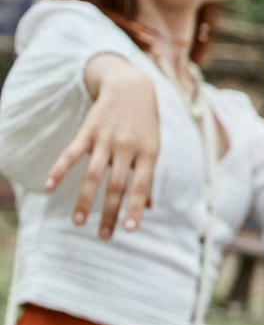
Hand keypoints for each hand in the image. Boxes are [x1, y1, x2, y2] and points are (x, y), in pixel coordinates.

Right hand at [47, 55, 159, 238]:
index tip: (130, 229)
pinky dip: (59, 170)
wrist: (131, 88)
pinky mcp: (88, 132)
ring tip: (77, 222)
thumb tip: (148, 207)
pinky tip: (49, 187)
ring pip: (93, 174)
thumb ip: (146, 176)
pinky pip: (71, 154)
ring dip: (84, 200)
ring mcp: (106, 139)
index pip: (141, 186)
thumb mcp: (153, 148)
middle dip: (109, 213)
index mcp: (148, 154)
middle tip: (103, 237)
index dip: (135, 208)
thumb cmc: (145, 124)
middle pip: (116, 186)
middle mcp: (127, 148)